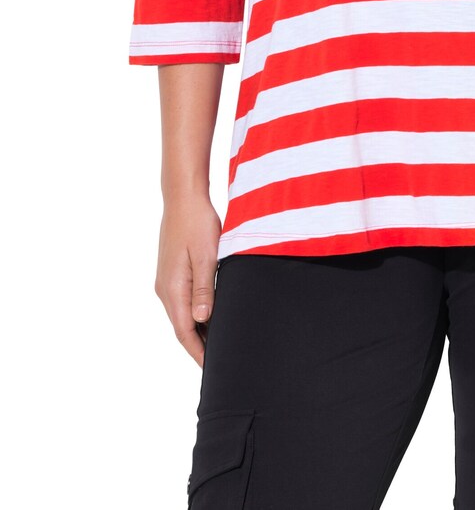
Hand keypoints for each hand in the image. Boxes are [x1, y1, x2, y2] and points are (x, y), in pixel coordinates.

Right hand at [154, 192, 222, 366]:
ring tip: (216, 344)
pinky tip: (209, 315)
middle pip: (182, 327)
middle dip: (197, 347)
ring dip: (196, 331)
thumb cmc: (197, 223)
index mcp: (173, 288)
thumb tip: (202, 320)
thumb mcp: (206, 255)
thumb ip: (204, 288)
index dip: (198, 352)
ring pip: (181, 315)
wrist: (183, 197)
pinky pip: (182, 301)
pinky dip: (194, 314)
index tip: (212, 369)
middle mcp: (165, 288)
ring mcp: (166, 280)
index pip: (185, 331)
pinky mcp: (171, 272)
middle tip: (218, 362)